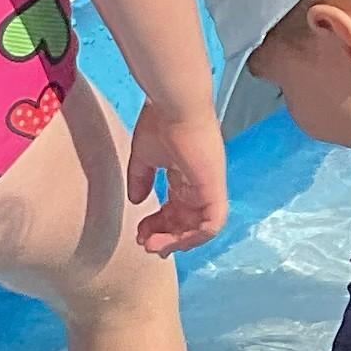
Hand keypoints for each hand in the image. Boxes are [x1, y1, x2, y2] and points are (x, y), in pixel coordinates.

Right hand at [127, 96, 225, 253]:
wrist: (175, 105)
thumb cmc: (161, 122)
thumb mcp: (145, 156)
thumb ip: (141, 178)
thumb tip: (136, 201)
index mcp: (187, 176)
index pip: (176, 209)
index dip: (158, 225)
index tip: (140, 233)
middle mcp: (200, 185)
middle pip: (187, 223)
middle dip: (165, 237)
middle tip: (145, 244)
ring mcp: (209, 187)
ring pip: (200, 229)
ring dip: (176, 241)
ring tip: (153, 245)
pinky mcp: (213, 189)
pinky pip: (212, 224)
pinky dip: (193, 237)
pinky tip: (172, 240)